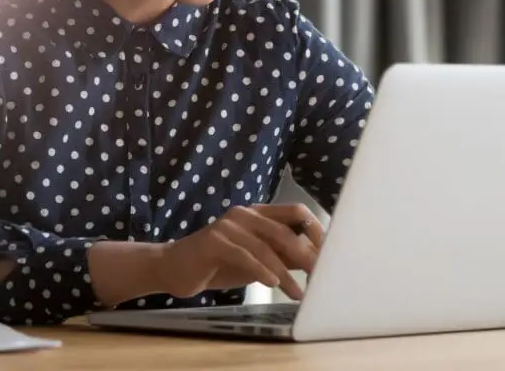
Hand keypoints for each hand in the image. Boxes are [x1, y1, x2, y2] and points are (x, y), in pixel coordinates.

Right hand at [153, 204, 325, 300]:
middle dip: (306, 255)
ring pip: (267, 247)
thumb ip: (280, 256)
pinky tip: (272, 283)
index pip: (296, 212)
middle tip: (320, 277)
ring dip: (286, 274)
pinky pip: (244, 255)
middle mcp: (245, 214)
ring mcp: (228, 226)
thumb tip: (314, 261)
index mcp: (258, 213)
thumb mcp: (255, 260)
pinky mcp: (214, 241)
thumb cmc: (218, 264)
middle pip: (285, 230)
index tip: (330, 254)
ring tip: (297, 293)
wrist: (174, 267)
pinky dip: (262, 270)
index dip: (316, 231)